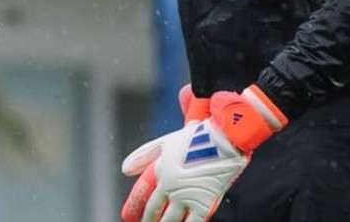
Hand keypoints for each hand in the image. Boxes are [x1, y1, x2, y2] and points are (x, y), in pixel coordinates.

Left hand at [120, 86, 287, 221]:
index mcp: (160, 170)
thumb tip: (125, 169)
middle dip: (147, 220)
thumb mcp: (166, 143)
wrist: (224, 139)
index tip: (127, 216)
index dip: (133, 206)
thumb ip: (144, 155)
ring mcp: (187, 196)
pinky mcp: (204, 204)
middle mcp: (170, 186)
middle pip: (154, 210)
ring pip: (170, 220)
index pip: (142, 194)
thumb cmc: (197, 137)